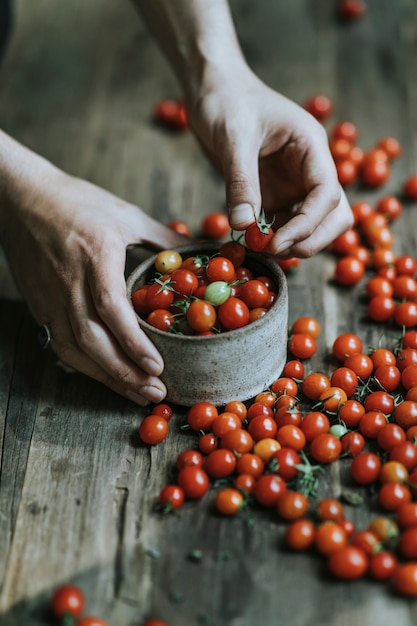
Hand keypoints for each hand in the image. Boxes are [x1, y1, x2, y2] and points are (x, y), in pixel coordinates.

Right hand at [3, 159, 187, 404]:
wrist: (21, 198)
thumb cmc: (77, 202)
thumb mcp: (125, 214)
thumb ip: (163, 237)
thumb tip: (200, 250)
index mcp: (94, 255)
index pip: (110, 307)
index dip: (133, 341)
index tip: (157, 365)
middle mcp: (68, 280)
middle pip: (92, 338)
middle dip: (124, 372)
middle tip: (154, 392)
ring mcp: (49, 296)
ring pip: (73, 349)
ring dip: (106, 377)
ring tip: (136, 394)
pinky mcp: (39, 305)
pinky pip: (60, 344)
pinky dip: (85, 366)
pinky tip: (106, 377)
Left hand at [185, 63, 352, 257]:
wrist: (212, 89)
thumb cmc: (226, 100)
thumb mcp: (232, 138)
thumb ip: (241, 182)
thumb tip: (243, 226)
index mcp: (311, 146)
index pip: (326, 193)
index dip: (307, 225)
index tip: (277, 243)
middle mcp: (310, 168)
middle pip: (333, 215)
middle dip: (310, 239)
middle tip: (274, 250)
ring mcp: (295, 183)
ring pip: (315, 224)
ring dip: (295, 242)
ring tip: (262, 248)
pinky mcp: (276, 193)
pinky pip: (285, 224)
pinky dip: (275, 238)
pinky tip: (253, 241)